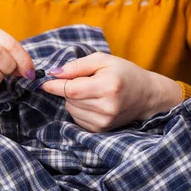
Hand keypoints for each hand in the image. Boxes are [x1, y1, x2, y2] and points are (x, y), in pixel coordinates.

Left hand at [41, 52, 182, 131]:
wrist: (146, 95)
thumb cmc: (123, 73)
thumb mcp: (102, 60)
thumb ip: (77, 65)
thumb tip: (53, 73)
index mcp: (108, 87)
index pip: (71, 89)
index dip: (54, 86)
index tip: (44, 82)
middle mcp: (106, 107)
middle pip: (69, 99)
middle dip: (68, 89)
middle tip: (83, 81)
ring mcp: (104, 122)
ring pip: (71, 109)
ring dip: (73, 100)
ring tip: (91, 92)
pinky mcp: (100, 130)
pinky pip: (76, 118)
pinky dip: (79, 109)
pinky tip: (93, 103)